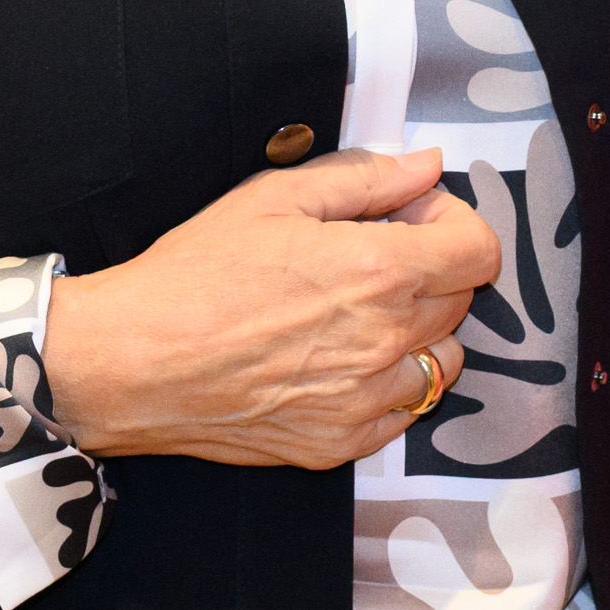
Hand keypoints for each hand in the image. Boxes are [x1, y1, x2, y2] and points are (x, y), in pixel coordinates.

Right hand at [41, 147, 497, 468]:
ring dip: (418, 334)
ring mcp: (364, 399)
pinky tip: (338, 361)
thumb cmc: (196, 272)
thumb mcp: (278, 197)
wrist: (130, 361)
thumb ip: (367, 179)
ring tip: (359, 314)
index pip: (480, 251)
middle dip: (432, 271)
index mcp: (380, 270)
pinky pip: (401, 413)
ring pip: (440, 363)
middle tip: (374, 257)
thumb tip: (429, 165)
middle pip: (461, 303)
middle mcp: (385, 340)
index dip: (453, 224)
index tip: (414, 217)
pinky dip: (387, 385)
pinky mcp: (338, 443)